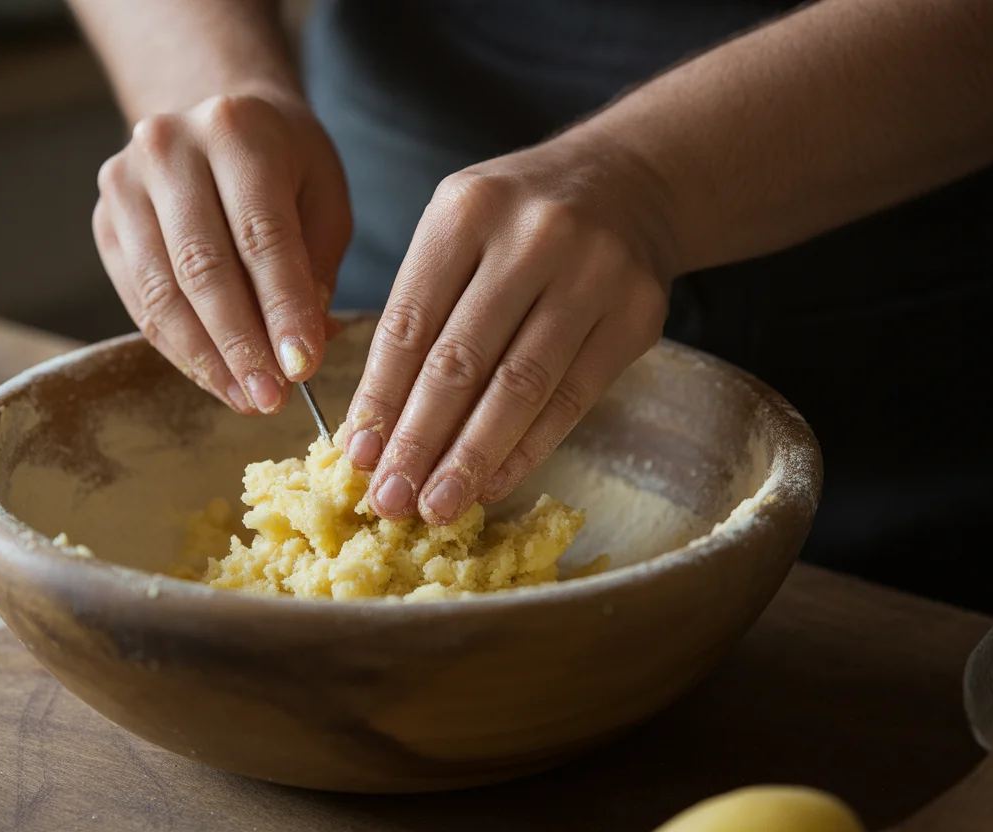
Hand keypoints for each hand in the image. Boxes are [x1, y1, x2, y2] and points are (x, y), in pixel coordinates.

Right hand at [93, 93, 351, 413]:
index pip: (261, 235)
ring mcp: (124, 184)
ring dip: (206, 359)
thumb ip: (316, 269)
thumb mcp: (323, 198)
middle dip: (240, 345)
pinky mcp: (104, 222)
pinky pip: (141, 303)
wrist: (217, 118)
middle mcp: (168, 148)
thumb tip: (301, 351)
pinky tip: (215, 378)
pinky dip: (180, 349)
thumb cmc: (284, 164)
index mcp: (235, 130)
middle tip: (271, 400)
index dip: (281, 308)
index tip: (303, 368)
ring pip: (162, 293)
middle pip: (202, 268)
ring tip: (246, 401)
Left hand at [344, 136, 673, 522]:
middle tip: (388, 501)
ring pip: (519, 387)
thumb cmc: (518, 221)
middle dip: (418, 440)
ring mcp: (591, 274)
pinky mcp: (636, 315)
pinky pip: (572, 399)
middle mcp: (531, 237)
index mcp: (466, 210)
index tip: (357, 457)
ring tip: (435, 507)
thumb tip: (373, 427)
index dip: (381, 398)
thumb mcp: (458, 233)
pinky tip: (493, 483)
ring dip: (471, 459)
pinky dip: (528, 449)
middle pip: (461, 360)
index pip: (410, 323)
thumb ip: (418, 313)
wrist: (630, 183)